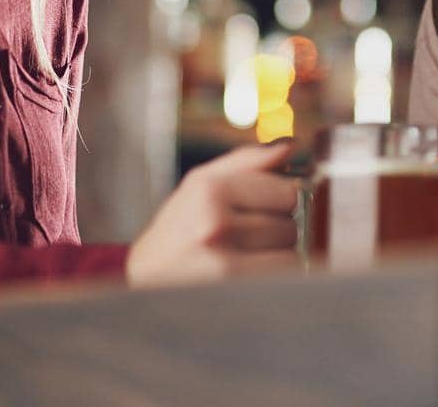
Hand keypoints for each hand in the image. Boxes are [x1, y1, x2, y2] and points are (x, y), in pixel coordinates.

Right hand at [125, 143, 300, 287]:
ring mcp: (223, 261)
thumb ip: (248, 160)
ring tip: (244, 255)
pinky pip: (281, 278)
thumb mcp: (202, 182)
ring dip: (276, 255)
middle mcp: (215, 224)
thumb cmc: (179, 227)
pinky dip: (273, 276)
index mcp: (210, 190)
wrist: (145, 278)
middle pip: (291, 224)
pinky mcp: (231, 291)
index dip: (282, 201)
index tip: (265, 207)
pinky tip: (248, 273)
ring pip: (289, 253)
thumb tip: (292, 146)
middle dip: (277, 229)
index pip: (287, 192)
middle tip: (246, 235)